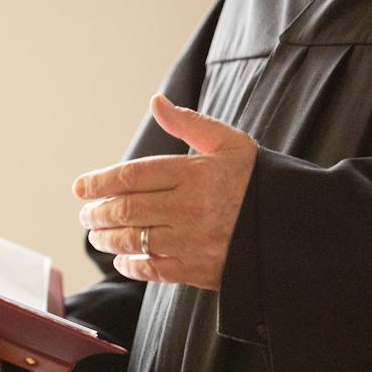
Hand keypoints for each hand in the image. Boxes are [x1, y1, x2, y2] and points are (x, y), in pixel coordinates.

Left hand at [73, 94, 257, 289]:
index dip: (100, 182)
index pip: (132, 176)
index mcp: (195, 174)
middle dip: (97, 213)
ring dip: (107, 239)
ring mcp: (193, 241)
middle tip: (85, 214)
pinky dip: (130, 265)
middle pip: (126, 210)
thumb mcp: (230, 144)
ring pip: (134, 240)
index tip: (79, 188)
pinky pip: (152, 269)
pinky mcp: (198, 270)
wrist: (291, 228)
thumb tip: (156, 102)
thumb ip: (189, 124)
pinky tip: (121, 259)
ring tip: (96, 235)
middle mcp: (190, 208)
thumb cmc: (255, 181)